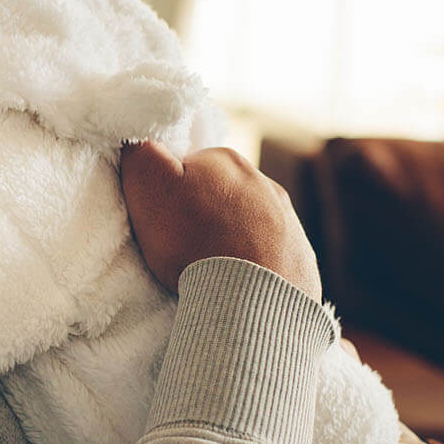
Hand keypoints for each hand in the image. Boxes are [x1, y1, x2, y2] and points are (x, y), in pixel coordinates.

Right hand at [119, 141, 322, 300]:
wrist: (251, 300)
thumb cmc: (194, 241)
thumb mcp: (149, 187)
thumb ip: (142, 154)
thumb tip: (141, 143)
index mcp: (226, 160)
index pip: (188, 168)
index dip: (170, 195)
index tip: (165, 222)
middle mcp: (264, 182)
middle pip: (220, 195)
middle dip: (205, 216)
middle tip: (185, 248)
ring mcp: (287, 221)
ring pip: (248, 224)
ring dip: (231, 239)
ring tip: (212, 270)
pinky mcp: (301, 257)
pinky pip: (271, 255)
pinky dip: (255, 264)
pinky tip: (241, 283)